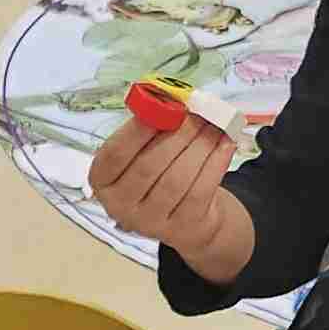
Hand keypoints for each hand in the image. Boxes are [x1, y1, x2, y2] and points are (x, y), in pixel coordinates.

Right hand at [87, 111, 248, 281]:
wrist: (185, 218)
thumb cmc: (159, 171)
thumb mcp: (143, 151)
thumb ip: (151, 127)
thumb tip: (174, 101)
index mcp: (103, 181)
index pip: (114, 155)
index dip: (137, 131)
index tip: (162, 108)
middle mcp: (120, 207)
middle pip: (149, 166)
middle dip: (177, 134)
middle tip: (198, 113)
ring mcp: (151, 222)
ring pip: (177, 179)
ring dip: (199, 146)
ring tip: (214, 124)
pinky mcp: (182, 228)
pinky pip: (200, 190)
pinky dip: (215, 162)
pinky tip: (225, 143)